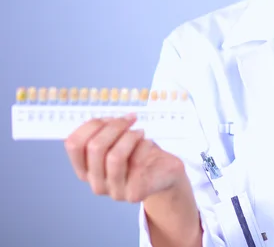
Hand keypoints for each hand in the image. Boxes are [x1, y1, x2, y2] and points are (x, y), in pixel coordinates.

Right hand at [65, 114, 186, 202]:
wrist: (164, 173)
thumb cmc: (140, 154)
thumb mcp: (119, 139)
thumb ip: (107, 130)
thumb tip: (107, 121)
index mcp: (86, 169)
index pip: (73, 144)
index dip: (92, 125)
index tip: (111, 117)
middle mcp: (96, 182)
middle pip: (95, 147)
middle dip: (115, 127)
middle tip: (131, 120)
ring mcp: (114, 191)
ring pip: (114, 157)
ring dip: (130, 137)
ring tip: (140, 132)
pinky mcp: (134, 193)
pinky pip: (136, 163)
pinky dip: (144, 146)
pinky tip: (148, 142)